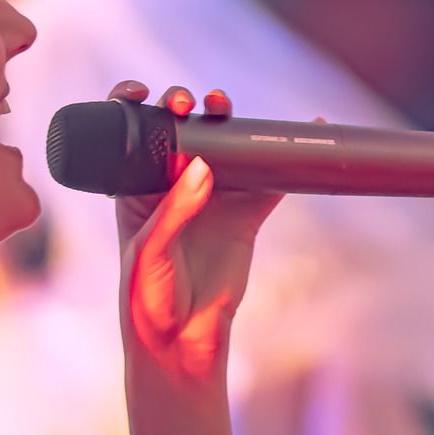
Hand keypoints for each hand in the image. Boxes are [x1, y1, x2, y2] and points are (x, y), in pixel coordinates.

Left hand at [113, 81, 282, 382]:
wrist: (182, 341)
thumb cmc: (146, 296)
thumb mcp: (149, 250)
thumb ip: (174, 209)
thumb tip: (203, 164)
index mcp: (134, 187)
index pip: (130, 135)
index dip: (132, 105)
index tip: (141, 93)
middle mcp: (173, 185)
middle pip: (181, 129)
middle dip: (185, 105)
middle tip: (190, 105)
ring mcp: (212, 197)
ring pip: (224, 145)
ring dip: (227, 119)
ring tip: (224, 107)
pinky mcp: (245, 215)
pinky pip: (269, 178)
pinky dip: (286, 156)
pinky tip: (303, 126)